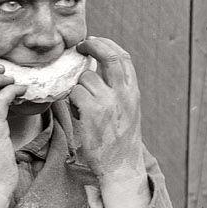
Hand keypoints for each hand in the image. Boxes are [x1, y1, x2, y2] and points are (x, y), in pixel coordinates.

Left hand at [60, 37, 148, 207]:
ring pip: (85, 78)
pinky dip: (73, 102)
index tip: (95, 40)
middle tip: (81, 45)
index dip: (108, 44)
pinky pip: (75, 93)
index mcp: (133, 92)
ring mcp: (108, 101)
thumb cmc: (120, 141)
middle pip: (108, 55)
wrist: (121, 167)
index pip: (124, 57)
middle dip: (93, 45)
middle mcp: (124, 93)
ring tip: (82, 106)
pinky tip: (78, 115)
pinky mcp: (92, 111)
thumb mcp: (128, 111)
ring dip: (79, 88)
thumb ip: (118, 90)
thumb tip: (98, 69)